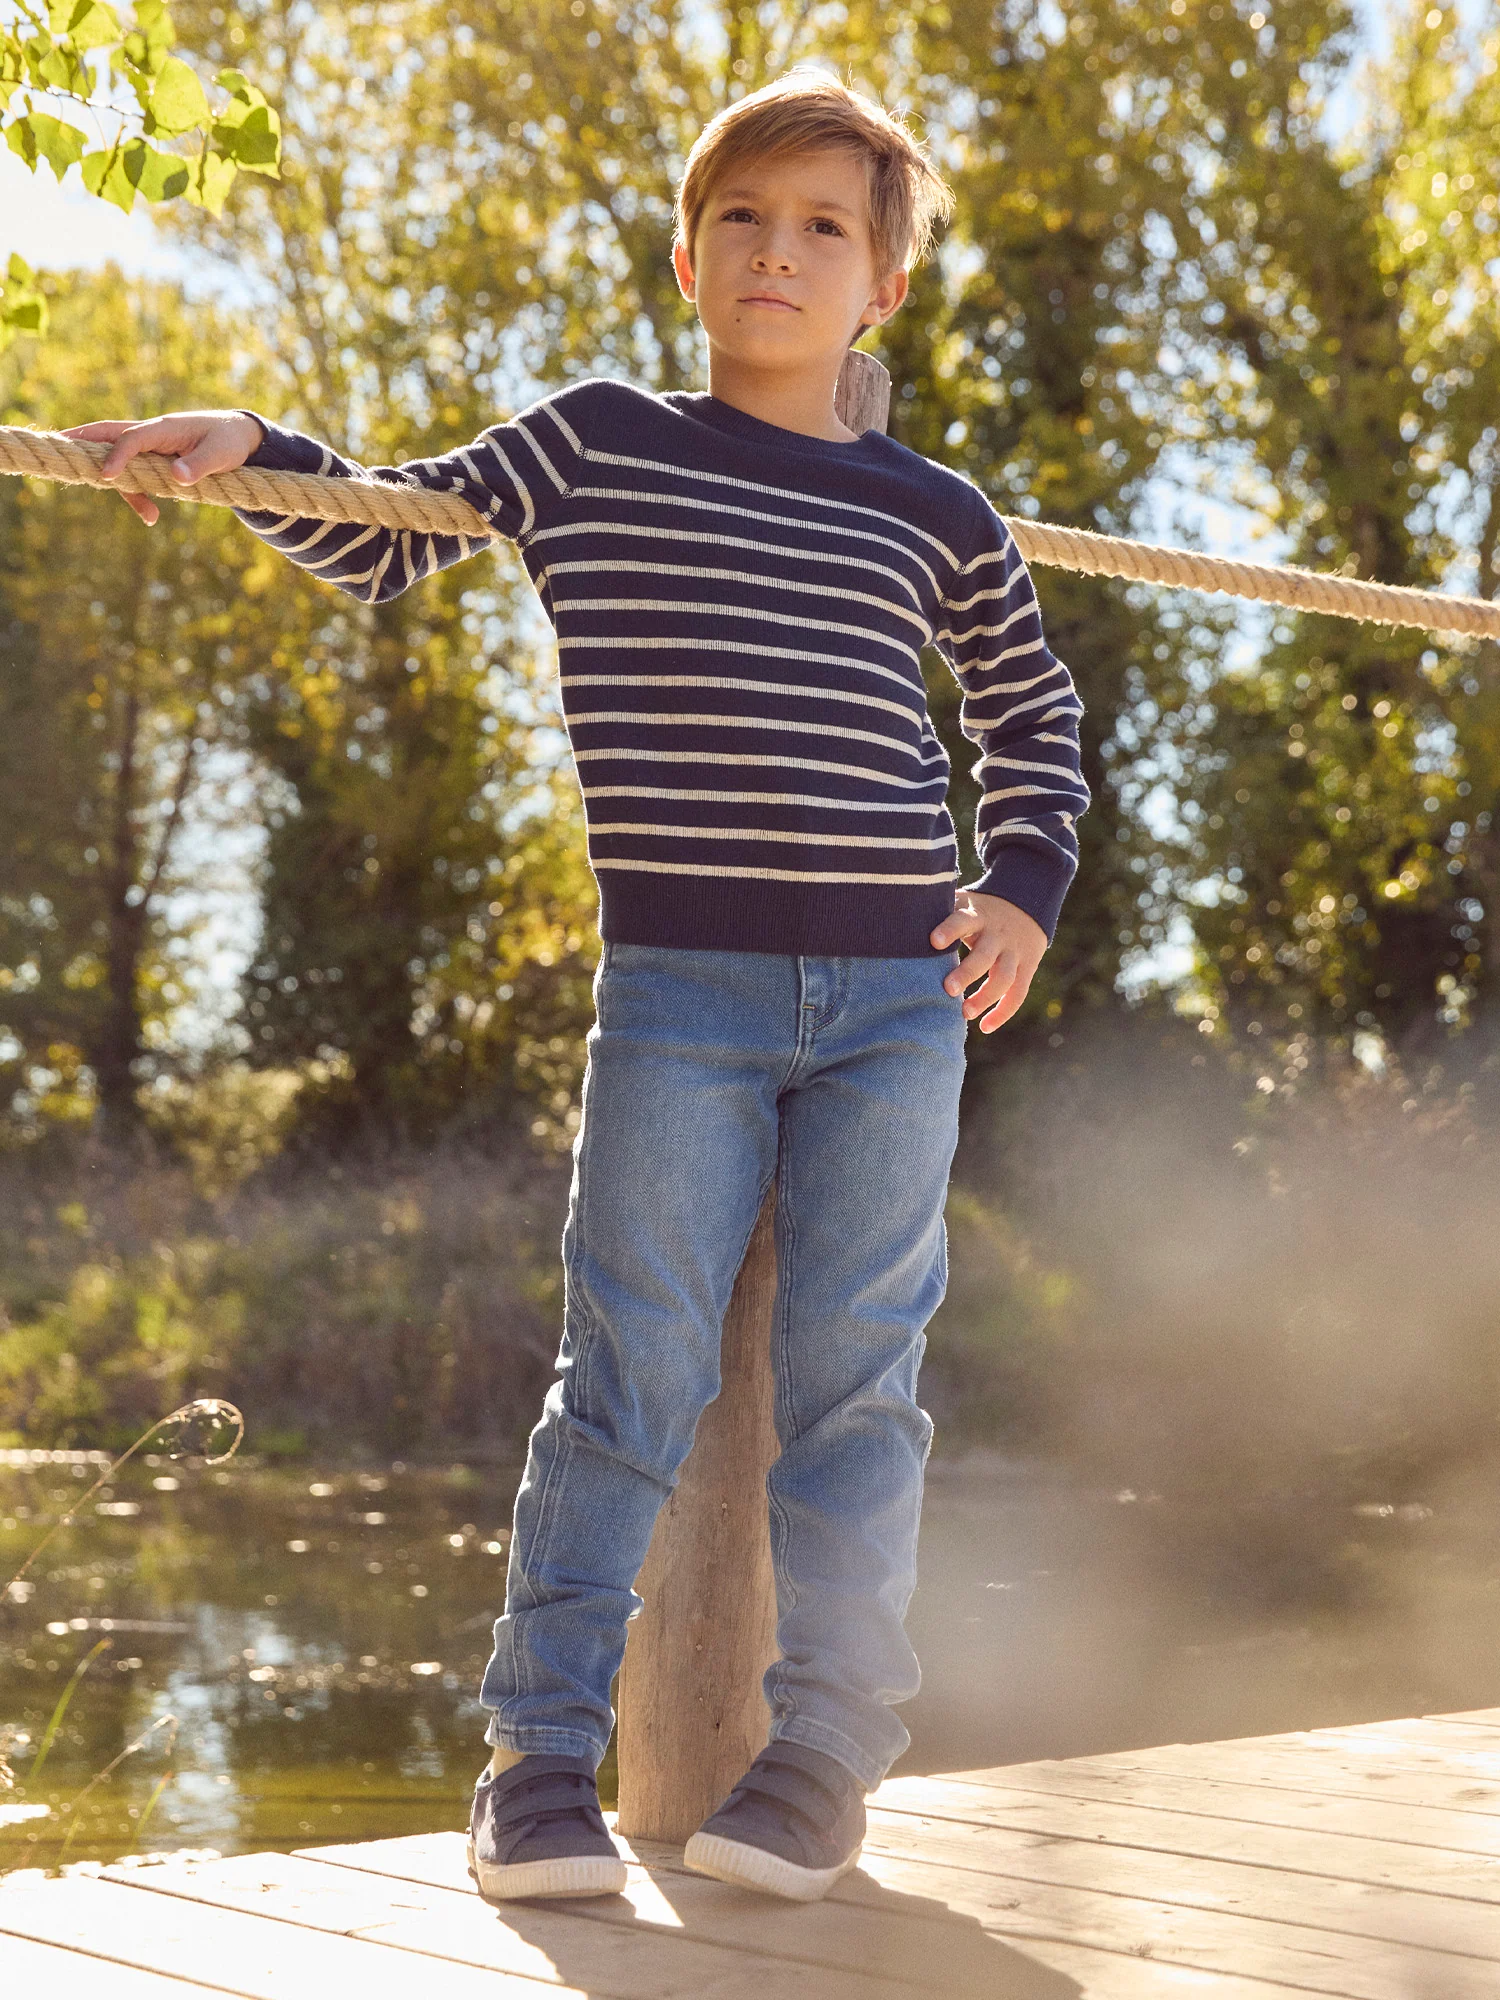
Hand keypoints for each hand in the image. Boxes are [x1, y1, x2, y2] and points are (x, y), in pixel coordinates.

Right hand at [57, 410, 263, 525]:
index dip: (117, 456)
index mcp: (164, 428)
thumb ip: (200, 464)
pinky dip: (138, 496)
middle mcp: (151, 434)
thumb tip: (177, 477)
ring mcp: (151, 447)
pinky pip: (137, 477)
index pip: (132, 438)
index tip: (106, 477)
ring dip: (121, 486)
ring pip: (121, 461)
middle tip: (56, 448)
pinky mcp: (154, 461)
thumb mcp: (221, 453)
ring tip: (147, 515)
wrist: (237, 437)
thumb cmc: (228, 440)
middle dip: (82, 442)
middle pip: (108, 435)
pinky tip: (152, 518)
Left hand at [931, 891, 1047, 1033]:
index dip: (949, 930)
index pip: (963, 920)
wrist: (1027, 904)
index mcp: (977, 915)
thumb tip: (898, 920)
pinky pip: (1018, 993)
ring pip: (1004, 977)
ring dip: (985, 998)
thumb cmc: (978, 910)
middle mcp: (998, 934)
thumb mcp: (962, 902)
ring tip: (964, 1013)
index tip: (933, 941)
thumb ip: (937, 910)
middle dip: (967, 973)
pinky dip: (1003, 1012)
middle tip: (948, 989)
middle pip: (985, 955)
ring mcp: (1014, 952)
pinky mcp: (1027, 968)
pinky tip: (985, 1027)